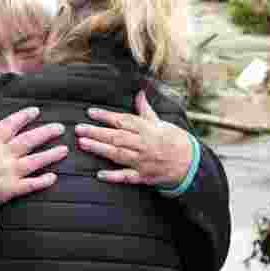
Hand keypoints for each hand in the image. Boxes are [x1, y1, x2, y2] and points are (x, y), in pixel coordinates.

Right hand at [0, 107, 67, 211]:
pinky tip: (53, 177)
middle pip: (28, 141)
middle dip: (46, 132)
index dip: (23, 116)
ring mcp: (6, 174)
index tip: (36, 111)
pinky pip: (30, 185)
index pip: (9, 125)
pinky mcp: (9, 190)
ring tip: (64, 149)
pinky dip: (42, 181)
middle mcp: (0, 156)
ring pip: (34, 162)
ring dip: (51, 155)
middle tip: (60, 128)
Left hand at [76, 91, 192, 187]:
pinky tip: (100, 174)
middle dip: (97, 132)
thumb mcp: (161, 122)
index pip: (123, 120)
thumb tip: (139, 94)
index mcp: (147, 129)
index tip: (90, 113)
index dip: (106, 116)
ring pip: (118, 154)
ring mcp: (143, 161)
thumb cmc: (174, 140)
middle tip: (79, 129)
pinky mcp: (143, 176)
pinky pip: (127, 177)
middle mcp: (143, 144)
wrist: (190, 162)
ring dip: (100, 149)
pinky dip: (114, 176)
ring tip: (83, 144)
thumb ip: (145, 110)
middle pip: (117, 137)